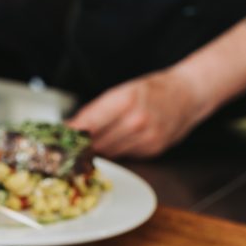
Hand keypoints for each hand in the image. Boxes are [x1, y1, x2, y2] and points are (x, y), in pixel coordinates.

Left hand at [68, 68, 210, 158]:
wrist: (188, 94)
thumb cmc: (153, 90)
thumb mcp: (123, 91)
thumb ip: (97, 111)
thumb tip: (71, 128)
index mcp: (125, 100)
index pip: (89, 123)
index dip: (70, 135)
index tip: (56, 141)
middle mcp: (136, 120)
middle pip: (96, 142)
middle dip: (81, 145)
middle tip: (69, 146)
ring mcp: (146, 137)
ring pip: (108, 152)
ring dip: (98, 150)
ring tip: (93, 143)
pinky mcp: (152, 150)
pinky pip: (124, 155)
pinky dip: (117, 151)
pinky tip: (119, 141)